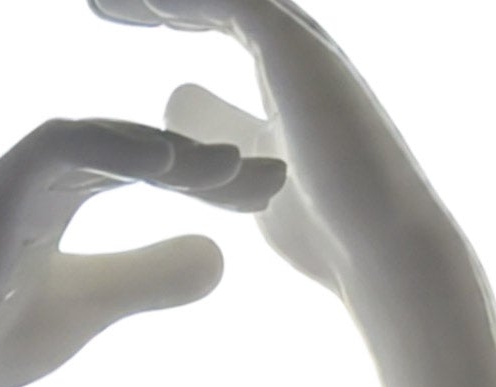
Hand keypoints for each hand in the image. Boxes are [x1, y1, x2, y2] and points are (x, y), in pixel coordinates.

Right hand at [0, 117, 284, 386]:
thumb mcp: (89, 307)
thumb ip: (147, 276)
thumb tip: (219, 260)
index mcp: (68, 189)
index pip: (158, 166)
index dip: (216, 180)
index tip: (272, 198)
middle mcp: (49, 166)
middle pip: (148, 142)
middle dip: (214, 160)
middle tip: (278, 176)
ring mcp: (23, 168)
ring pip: (117, 136)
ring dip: (181, 152)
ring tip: (239, 173)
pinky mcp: (2, 181)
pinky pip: (71, 144)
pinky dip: (126, 150)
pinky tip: (178, 167)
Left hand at [92, 0, 460, 297]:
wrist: (383, 252)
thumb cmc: (328, 236)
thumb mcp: (251, 180)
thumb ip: (219, 136)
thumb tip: (174, 101)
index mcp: (287, 78)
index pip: (220, 19)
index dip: (166, 10)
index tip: (112, 10)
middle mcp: (297, 50)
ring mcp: (301, 45)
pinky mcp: (295, 50)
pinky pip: (228, 3)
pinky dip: (180, 1)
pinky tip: (138, 1)